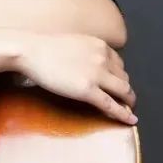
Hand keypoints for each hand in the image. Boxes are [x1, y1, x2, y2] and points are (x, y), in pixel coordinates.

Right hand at [15, 31, 136, 124]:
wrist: (31, 51)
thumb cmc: (45, 47)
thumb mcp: (75, 43)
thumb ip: (88, 52)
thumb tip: (89, 63)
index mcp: (101, 46)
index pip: (120, 64)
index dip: (120, 77)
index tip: (118, 85)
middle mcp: (104, 59)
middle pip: (124, 78)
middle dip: (126, 91)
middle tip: (126, 101)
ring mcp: (97, 75)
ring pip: (123, 91)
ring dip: (128, 101)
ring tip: (129, 110)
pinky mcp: (87, 90)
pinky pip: (111, 105)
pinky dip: (124, 114)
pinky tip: (131, 119)